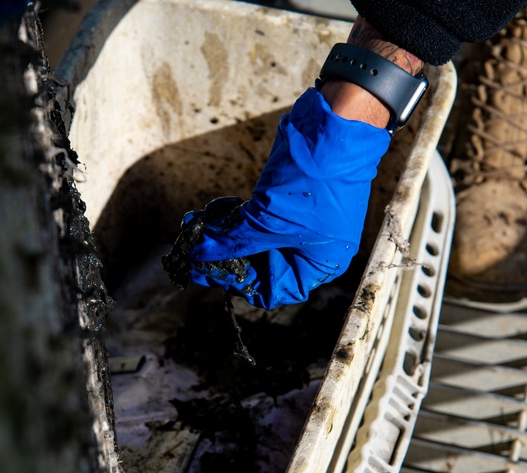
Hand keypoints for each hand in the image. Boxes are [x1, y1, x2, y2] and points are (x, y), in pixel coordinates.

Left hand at [162, 87, 390, 309]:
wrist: (332, 129)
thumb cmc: (311, 181)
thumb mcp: (265, 219)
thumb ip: (231, 242)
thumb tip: (198, 256)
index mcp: (319, 265)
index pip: (273, 290)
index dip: (239, 282)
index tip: (208, 270)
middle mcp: (311, 251)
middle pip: (260, 266)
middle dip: (225, 255)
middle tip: (194, 249)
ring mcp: (300, 226)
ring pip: (254, 241)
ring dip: (224, 234)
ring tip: (196, 224)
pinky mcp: (287, 204)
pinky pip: (256, 221)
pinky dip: (234, 218)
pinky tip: (213, 211)